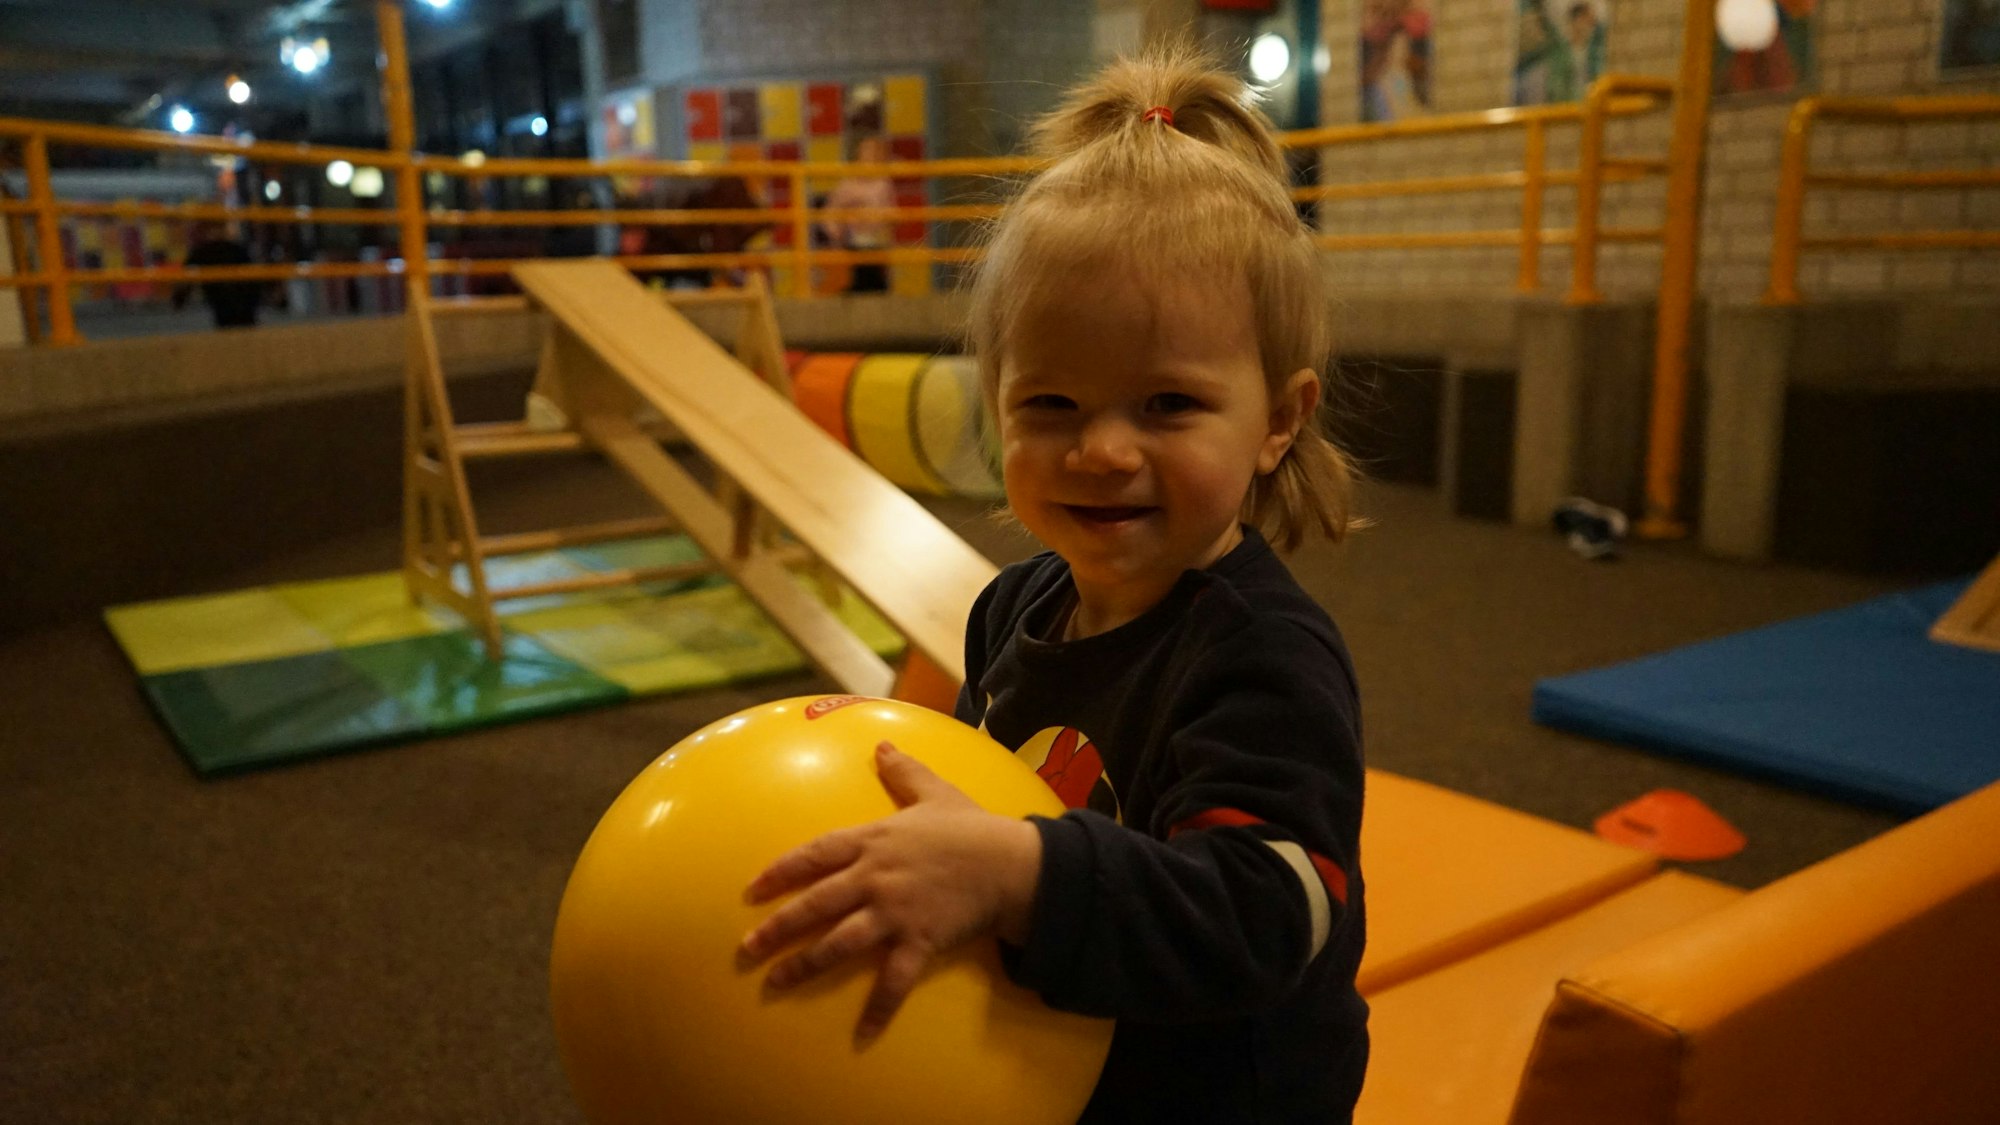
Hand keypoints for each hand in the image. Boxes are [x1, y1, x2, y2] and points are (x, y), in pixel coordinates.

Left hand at [738, 741, 1042, 1045]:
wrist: (1012, 863)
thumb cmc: (972, 827)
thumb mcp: (935, 792)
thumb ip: (904, 771)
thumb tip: (882, 744)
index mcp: (874, 841)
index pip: (814, 855)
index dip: (780, 872)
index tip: (752, 889)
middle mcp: (875, 877)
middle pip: (815, 903)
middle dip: (778, 927)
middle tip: (747, 947)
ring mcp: (895, 911)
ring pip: (839, 942)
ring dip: (804, 965)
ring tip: (775, 983)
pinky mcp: (919, 941)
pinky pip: (893, 980)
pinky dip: (878, 1008)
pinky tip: (861, 1033)